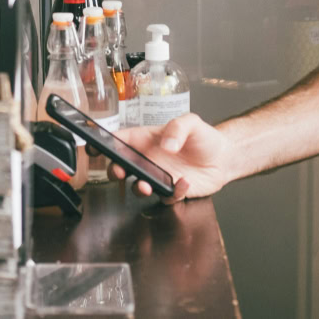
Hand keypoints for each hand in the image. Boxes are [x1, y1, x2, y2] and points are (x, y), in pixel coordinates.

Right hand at [108, 114, 233, 203]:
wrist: (224, 158)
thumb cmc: (203, 137)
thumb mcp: (192, 122)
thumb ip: (178, 128)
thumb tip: (167, 144)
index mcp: (146, 139)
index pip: (120, 140)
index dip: (103, 144)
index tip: (94, 148)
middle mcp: (148, 159)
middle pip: (121, 166)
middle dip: (114, 170)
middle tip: (119, 171)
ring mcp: (158, 176)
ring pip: (138, 186)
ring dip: (138, 188)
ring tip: (145, 185)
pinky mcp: (171, 190)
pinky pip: (166, 197)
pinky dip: (172, 193)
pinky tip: (184, 183)